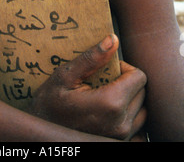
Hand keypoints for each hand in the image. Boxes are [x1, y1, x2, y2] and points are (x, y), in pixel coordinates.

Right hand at [27, 34, 146, 140]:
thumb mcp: (65, 76)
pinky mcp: (119, 144)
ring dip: (129, 100)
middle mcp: (120, 123)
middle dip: (127, 83)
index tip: (107, 69)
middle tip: (104, 82)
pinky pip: (138, 129)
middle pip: (142, 92)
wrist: (41, 135)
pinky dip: (129, 118)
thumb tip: (112, 39)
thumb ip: (91, 58)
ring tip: (106, 96)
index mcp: (110, 103)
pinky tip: (111, 114)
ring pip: (141, 110)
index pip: (139, 77)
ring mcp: (121, 137)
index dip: (124, 68)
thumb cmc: (50, 103)